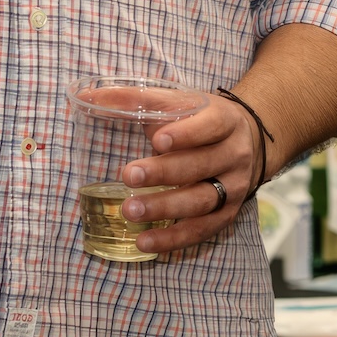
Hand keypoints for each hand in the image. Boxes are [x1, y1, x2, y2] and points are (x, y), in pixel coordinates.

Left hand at [120, 94, 264, 255]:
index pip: (210, 127)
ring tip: (130, 211)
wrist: (250, 142)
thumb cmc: (201, 120)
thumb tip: (86, 95)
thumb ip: (137, 100)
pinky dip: (173, 239)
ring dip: (164, 207)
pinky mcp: (227, 214)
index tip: (158, 140)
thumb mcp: (180, 103)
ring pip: (201, 201)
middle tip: (128, 176)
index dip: (187, 134)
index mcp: (225, 121)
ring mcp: (234, 188)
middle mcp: (234, 155)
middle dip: (164, 172)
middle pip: (201, 165)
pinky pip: (200, 230)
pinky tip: (144, 241)